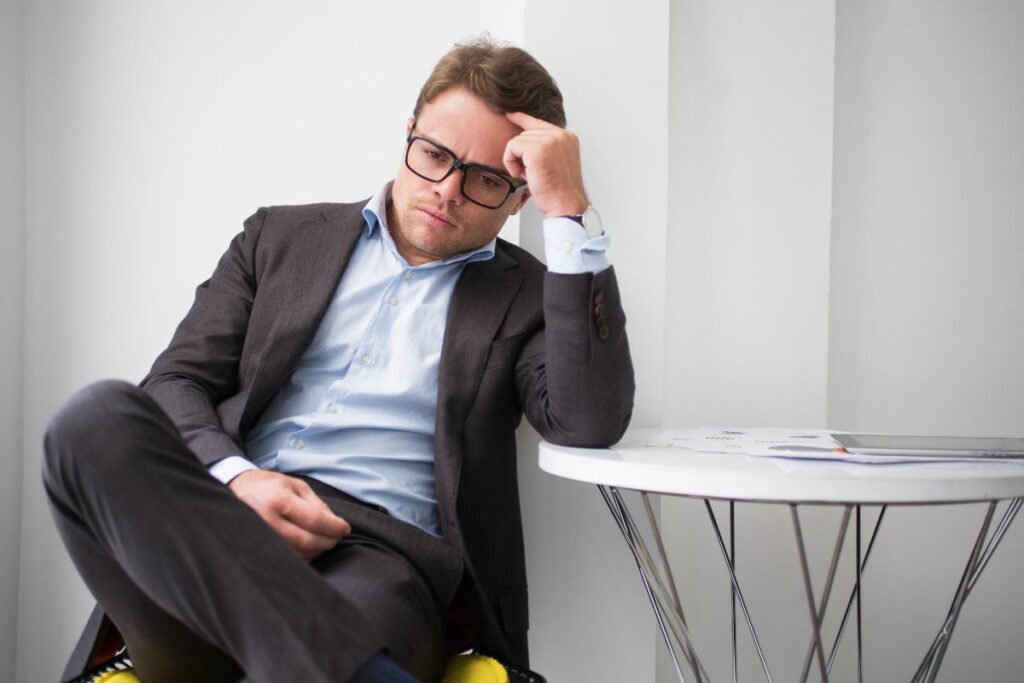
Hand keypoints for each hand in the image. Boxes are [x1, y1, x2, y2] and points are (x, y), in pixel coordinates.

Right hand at [229, 470, 350, 561]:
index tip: (345, 529)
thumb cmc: (266, 486)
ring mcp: (260, 538)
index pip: (315, 520)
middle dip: (329, 541)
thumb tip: (334, 523)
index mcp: (279, 500)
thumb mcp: (294, 485)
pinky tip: (307, 548)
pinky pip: (285, 560)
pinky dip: (302, 557)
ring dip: (316, 551)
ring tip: (322, 541)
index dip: (335, 527)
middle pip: (308, 541)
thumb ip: (316, 503)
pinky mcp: (256, 549)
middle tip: (336, 537)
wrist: (232, 490)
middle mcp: (268, 521)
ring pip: (298, 555)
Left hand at [503, 111, 588, 217]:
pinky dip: (511, 163)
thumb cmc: (559, 191)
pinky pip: (511, 148)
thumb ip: (546, 147)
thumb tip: (524, 138)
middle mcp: (561, 135)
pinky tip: (523, 175)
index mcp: (568, 137)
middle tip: (532, 173)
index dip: (522, 118)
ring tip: (530, 175)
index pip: (540, 122)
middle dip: (522, 154)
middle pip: (525, 132)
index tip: (510, 114)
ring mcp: (550, 140)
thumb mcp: (556, 162)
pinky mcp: (537, 149)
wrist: (566, 205)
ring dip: (516, 160)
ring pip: (516, 141)